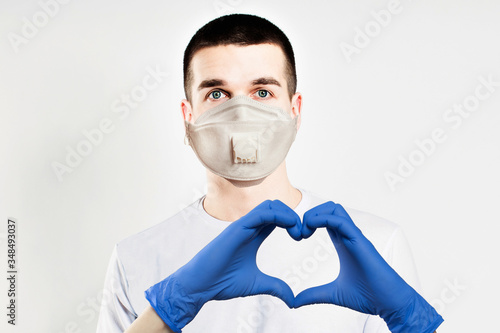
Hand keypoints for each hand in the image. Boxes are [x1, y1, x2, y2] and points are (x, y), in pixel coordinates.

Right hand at [145, 200, 301, 332]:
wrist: (200, 286)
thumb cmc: (222, 282)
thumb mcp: (256, 284)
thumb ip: (275, 287)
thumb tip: (292, 299)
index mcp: (253, 235)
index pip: (277, 218)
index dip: (292, 223)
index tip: (303, 237)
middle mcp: (249, 227)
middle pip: (275, 207)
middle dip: (293, 216)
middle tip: (303, 233)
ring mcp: (242, 225)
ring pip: (270, 205)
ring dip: (288, 213)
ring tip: (298, 230)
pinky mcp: (237, 228)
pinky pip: (261, 213)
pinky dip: (278, 215)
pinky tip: (289, 226)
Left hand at [294, 201, 443, 332]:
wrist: (390, 303)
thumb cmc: (368, 296)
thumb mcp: (333, 294)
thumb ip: (313, 295)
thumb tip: (294, 302)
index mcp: (342, 243)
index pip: (325, 219)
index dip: (308, 221)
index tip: (297, 236)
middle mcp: (348, 236)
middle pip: (329, 207)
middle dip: (310, 213)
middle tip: (299, 233)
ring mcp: (355, 237)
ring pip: (335, 208)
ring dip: (316, 214)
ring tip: (305, 232)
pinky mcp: (360, 241)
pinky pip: (341, 220)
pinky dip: (323, 219)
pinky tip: (311, 230)